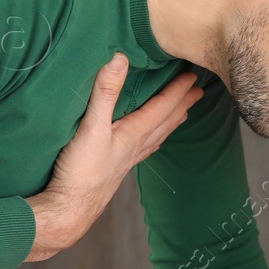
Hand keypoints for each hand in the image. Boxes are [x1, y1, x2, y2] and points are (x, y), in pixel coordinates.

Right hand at [24, 53, 201, 261]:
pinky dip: (154, 138)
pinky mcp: (117, 168)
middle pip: (166, 121)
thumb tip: (119, 59)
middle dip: (182, 104)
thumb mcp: (91, 126)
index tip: (193, 76)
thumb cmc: (81, 170)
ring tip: (183, 113)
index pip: (163, 106)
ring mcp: (128, 159)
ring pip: (158, 135)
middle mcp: (136, 146)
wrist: (70, 209)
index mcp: (134, 133)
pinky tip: (152, 141)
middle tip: (199, 91)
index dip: (178, 90)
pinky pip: (145, 148)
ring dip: (171, 121)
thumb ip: (105, 92)